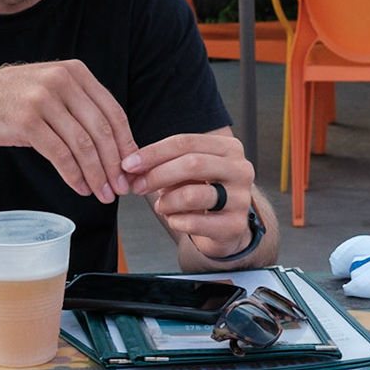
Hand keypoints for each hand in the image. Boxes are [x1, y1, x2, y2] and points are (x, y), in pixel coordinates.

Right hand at [0, 62, 136, 201]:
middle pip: (101, 130)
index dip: (126, 144)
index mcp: (76, 72)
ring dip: (96, 174)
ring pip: (82, 144)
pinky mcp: (26, 120)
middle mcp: (62, 81)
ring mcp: (43, 99)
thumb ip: (82, 109)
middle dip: (114, 164)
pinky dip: (73, 174)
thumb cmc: (15, 100)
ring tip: (102, 193)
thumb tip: (117, 149)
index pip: (113, 112)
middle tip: (121, 188)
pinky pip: (59, 153)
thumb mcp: (53, 91)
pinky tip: (79, 187)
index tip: (132, 169)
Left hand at [124, 132, 257, 257]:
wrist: (226, 227)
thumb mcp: (185, 172)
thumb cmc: (202, 192)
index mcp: (228, 148)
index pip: (186, 142)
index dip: (153, 152)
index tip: (129, 164)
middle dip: (157, 175)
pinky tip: (174, 219)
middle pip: (192, 164)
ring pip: (192, 194)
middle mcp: (240, 169)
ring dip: (167, 202)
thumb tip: (132, 167)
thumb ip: (163, 164)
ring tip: (162, 206)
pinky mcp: (234, 226)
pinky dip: (175, 221)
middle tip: (137, 186)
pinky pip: (194, 222)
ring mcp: (241, 198)